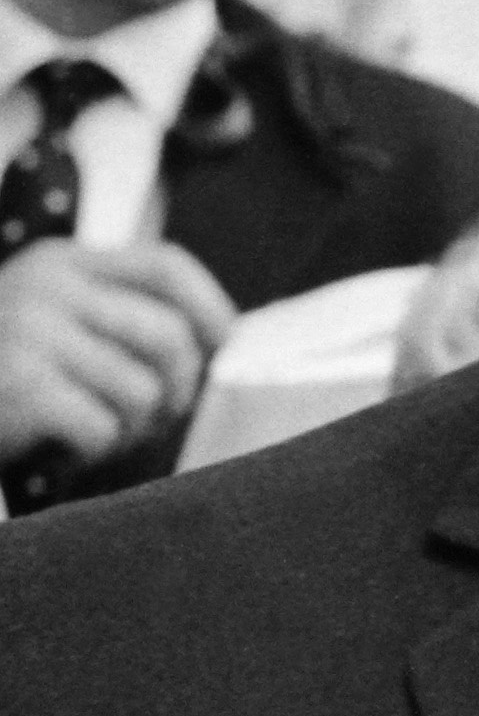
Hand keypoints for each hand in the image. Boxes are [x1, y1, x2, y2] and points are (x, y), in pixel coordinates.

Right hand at [0, 239, 233, 479]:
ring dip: (128, 431)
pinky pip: (101, 427)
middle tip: (144, 421)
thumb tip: (217, 348)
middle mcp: (47, 285)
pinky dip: (89, 452)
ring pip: (142, 391)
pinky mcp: (20, 382)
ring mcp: (31, 331)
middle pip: (169, 337)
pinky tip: (58, 450)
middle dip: (174, 392)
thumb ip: (111, 318)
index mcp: (60, 262)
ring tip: (89, 435)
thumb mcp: (46, 322)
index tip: (222, 350)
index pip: (166, 266)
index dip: (211, 309)